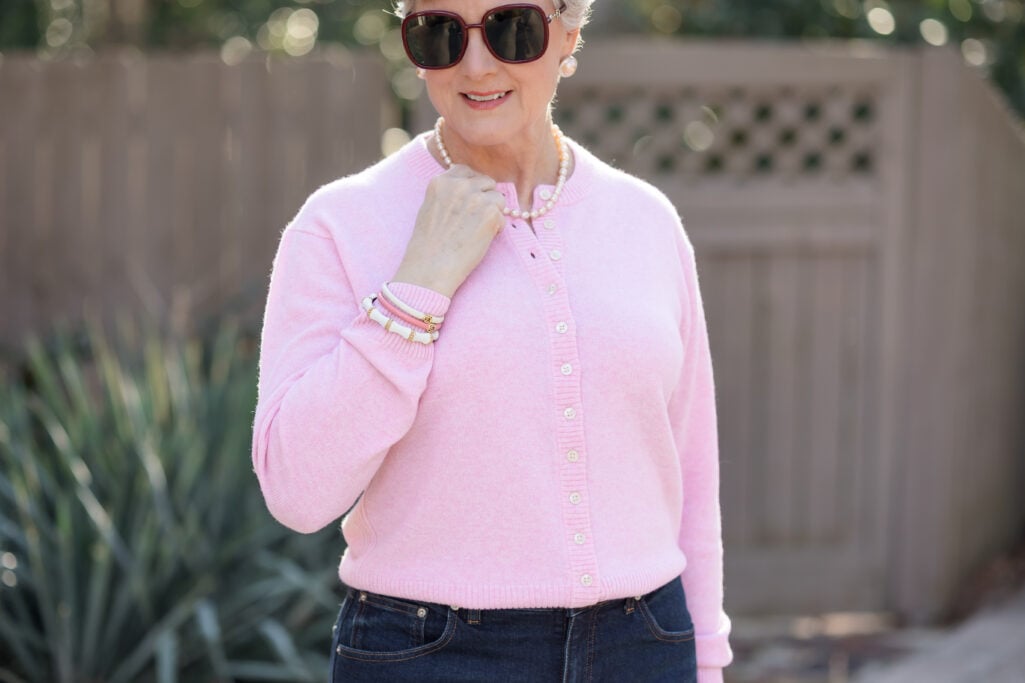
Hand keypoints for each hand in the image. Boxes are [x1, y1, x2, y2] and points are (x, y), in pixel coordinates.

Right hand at [392, 164, 505, 297]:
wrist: (430, 268)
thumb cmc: (428, 245)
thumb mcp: (430, 208)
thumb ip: (448, 195)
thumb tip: (470, 192)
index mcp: (440, 182)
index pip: (466, 172)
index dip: (472, 188)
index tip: (469, 203)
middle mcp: (459, 185)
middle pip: (486, 183)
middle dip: (485, 199)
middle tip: (474, 221)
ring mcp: (476, 198)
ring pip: (498, 198)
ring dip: (493, 214)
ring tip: (476, 231)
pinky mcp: (490, 213)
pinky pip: (503, 216)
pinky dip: (496, 229)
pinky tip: (480, 240)